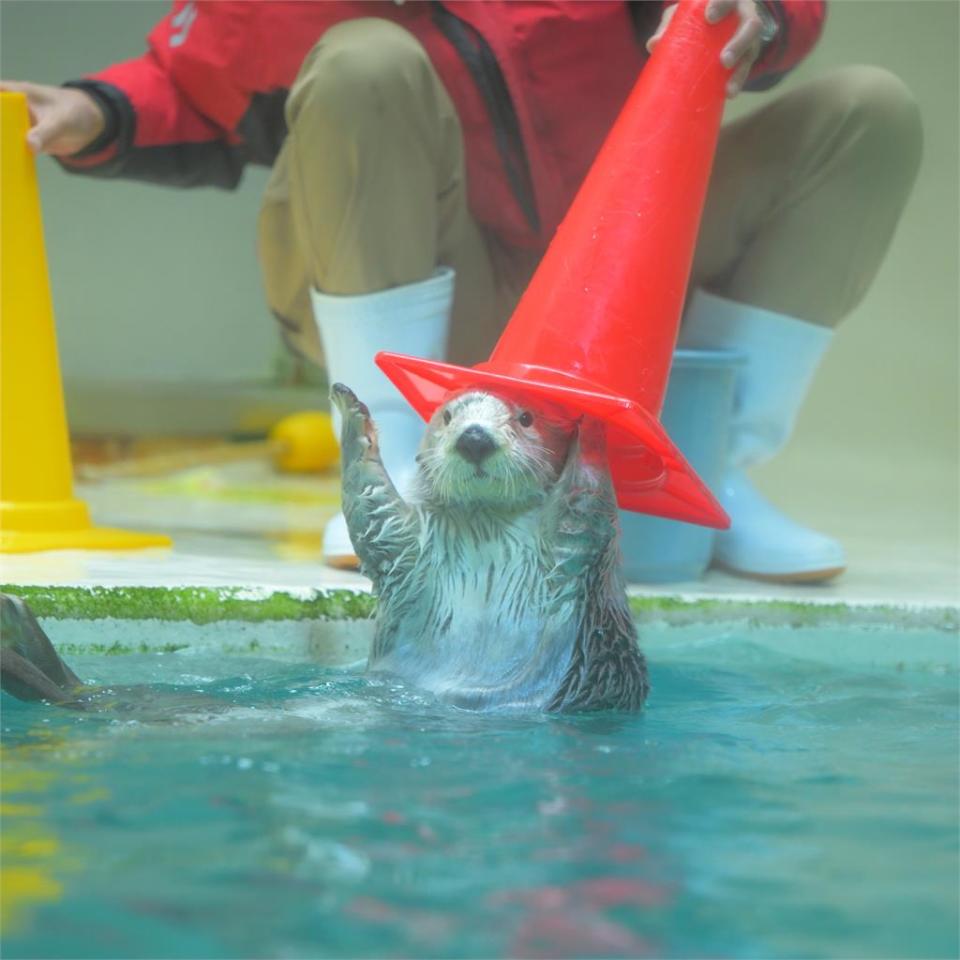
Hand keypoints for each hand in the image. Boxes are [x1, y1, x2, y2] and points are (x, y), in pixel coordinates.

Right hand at [0, 80, 105, 154]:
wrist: (89, 125)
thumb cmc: (73, 111)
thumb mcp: (60, 121)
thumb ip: (45, 132)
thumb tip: (29, 146)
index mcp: (14, 93)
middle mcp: (11, 108)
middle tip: (0, 145)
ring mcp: (17, 125)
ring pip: (1, 135)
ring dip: (0, 146)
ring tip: (1, 158)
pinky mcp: (25, 140)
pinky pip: (13, 148)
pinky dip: (8, 156)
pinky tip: (5, 169)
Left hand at [646, 0, 767, 98]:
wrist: (717, 19)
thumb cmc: (697, 15)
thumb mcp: (684, 16)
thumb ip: (670, 25)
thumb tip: (652, 45)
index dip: (722, 4)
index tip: (709, 16)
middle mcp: (744, 14)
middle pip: (752, 24)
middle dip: (740, 42)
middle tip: (724, 59)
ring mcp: (749, 35)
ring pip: (753, 47)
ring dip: (742, 67)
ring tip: (729, 86)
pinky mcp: (748, 53)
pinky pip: (748, 66)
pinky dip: (738, 80)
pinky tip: (729, 93)